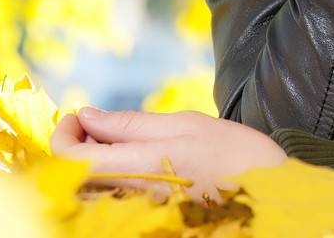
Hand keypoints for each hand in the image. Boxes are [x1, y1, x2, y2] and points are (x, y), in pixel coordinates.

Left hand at [50, 107, 287, 201]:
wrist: (272, 198)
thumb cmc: (235, 155)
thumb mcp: (187, 124)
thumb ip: (132, 123)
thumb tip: (87, 115)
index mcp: (138, 166)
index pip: (70, 159)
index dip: (61, 136)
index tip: (76, 116)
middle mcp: (129, 194)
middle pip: (72, 178)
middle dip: (73, 147)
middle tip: (93, 125)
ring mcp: (136, 210)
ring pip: (88, 190)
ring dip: (88, 162)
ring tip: (112, 141)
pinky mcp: (147, 216)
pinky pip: (108, 198)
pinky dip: (106, 176)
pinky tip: (128, 162)